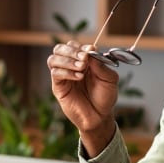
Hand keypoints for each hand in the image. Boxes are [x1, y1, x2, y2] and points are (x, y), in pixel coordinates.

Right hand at [47, 41, 118, 155]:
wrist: (100, 116)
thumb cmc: (105, 97)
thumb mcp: (110, 79)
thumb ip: (101, 65)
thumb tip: (90, 52)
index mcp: (83, 61)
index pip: (75, 46)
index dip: (81, 46)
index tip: (91, 50)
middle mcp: (71, 66)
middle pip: (60, 49)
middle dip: (72, 50)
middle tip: (84, 58)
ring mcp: (64, 76)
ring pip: (53, 59)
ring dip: (67, 60)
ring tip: (82, 68)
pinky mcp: (59, 87)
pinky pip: (55, 73)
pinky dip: (66, 72)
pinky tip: (78, 77)